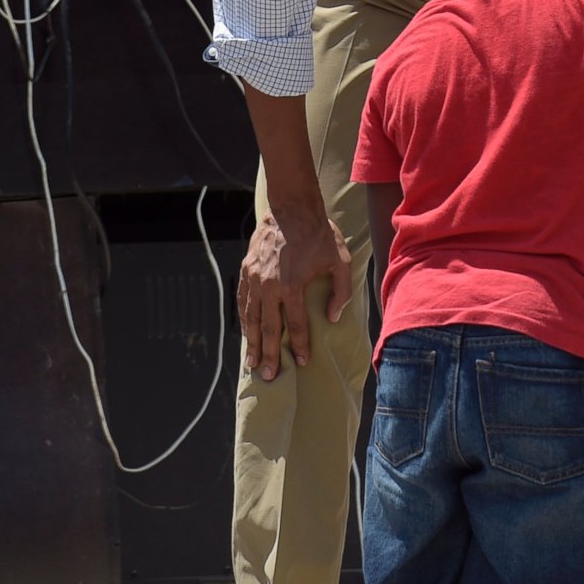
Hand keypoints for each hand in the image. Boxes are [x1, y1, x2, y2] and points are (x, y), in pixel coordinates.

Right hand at [237, 207, 351, 380]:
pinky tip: (245, 332)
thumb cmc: (319, 234)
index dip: (299, 345)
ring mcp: (254, 278)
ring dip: (251, 342)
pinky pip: (242, 300)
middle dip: (269, 354)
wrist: (291, 208)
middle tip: (269, 376)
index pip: (296, 324)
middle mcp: (269, 285)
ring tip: (252, 362)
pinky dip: (243, 318)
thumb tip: (333, 318)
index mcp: (292, 285)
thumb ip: (340, 292)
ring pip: (250, 317)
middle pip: (268, 328)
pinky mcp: (246, 270)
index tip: (301, 362)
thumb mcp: (340, 261)